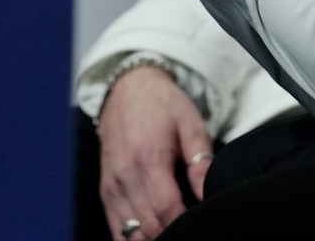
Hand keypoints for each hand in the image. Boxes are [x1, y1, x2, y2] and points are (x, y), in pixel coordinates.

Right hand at [98, 64, 214, 240]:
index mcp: (148, 158)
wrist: (127, 89)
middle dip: (173, 233)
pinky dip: (134, 238)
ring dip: (154, 238)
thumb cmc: (161, 105)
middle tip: (193, 229)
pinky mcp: (105, 192)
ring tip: (175, 232)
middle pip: (149, 226)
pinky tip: (152, 235)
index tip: (202, 225)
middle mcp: (125, 175)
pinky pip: (116, 230)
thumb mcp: (190, 123)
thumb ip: (200, 161)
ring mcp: (111, 186)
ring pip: (131, 233)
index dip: (186, 224)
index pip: (167, 209)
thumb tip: (208, 194)